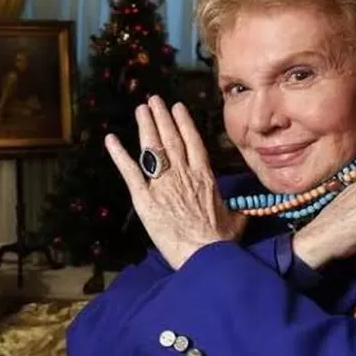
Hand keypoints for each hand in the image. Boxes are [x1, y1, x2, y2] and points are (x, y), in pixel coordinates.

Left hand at [105, 95, 245, 268]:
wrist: (204, 255)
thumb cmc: (220, 241)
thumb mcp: (235, 221)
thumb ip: (236, 211)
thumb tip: (244, 212)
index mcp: (204, 177)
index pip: (192, 142)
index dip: (183, 123)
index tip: (177, 107)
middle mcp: (183, 174)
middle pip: (170, 139)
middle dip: (162, 118)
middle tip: (154, 100)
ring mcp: (163, 184)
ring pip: (153, 148)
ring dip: (146, 127)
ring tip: (140, 110)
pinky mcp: (145, 199)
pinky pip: (130, 172)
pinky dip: (120, 155)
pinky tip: (111, 140)